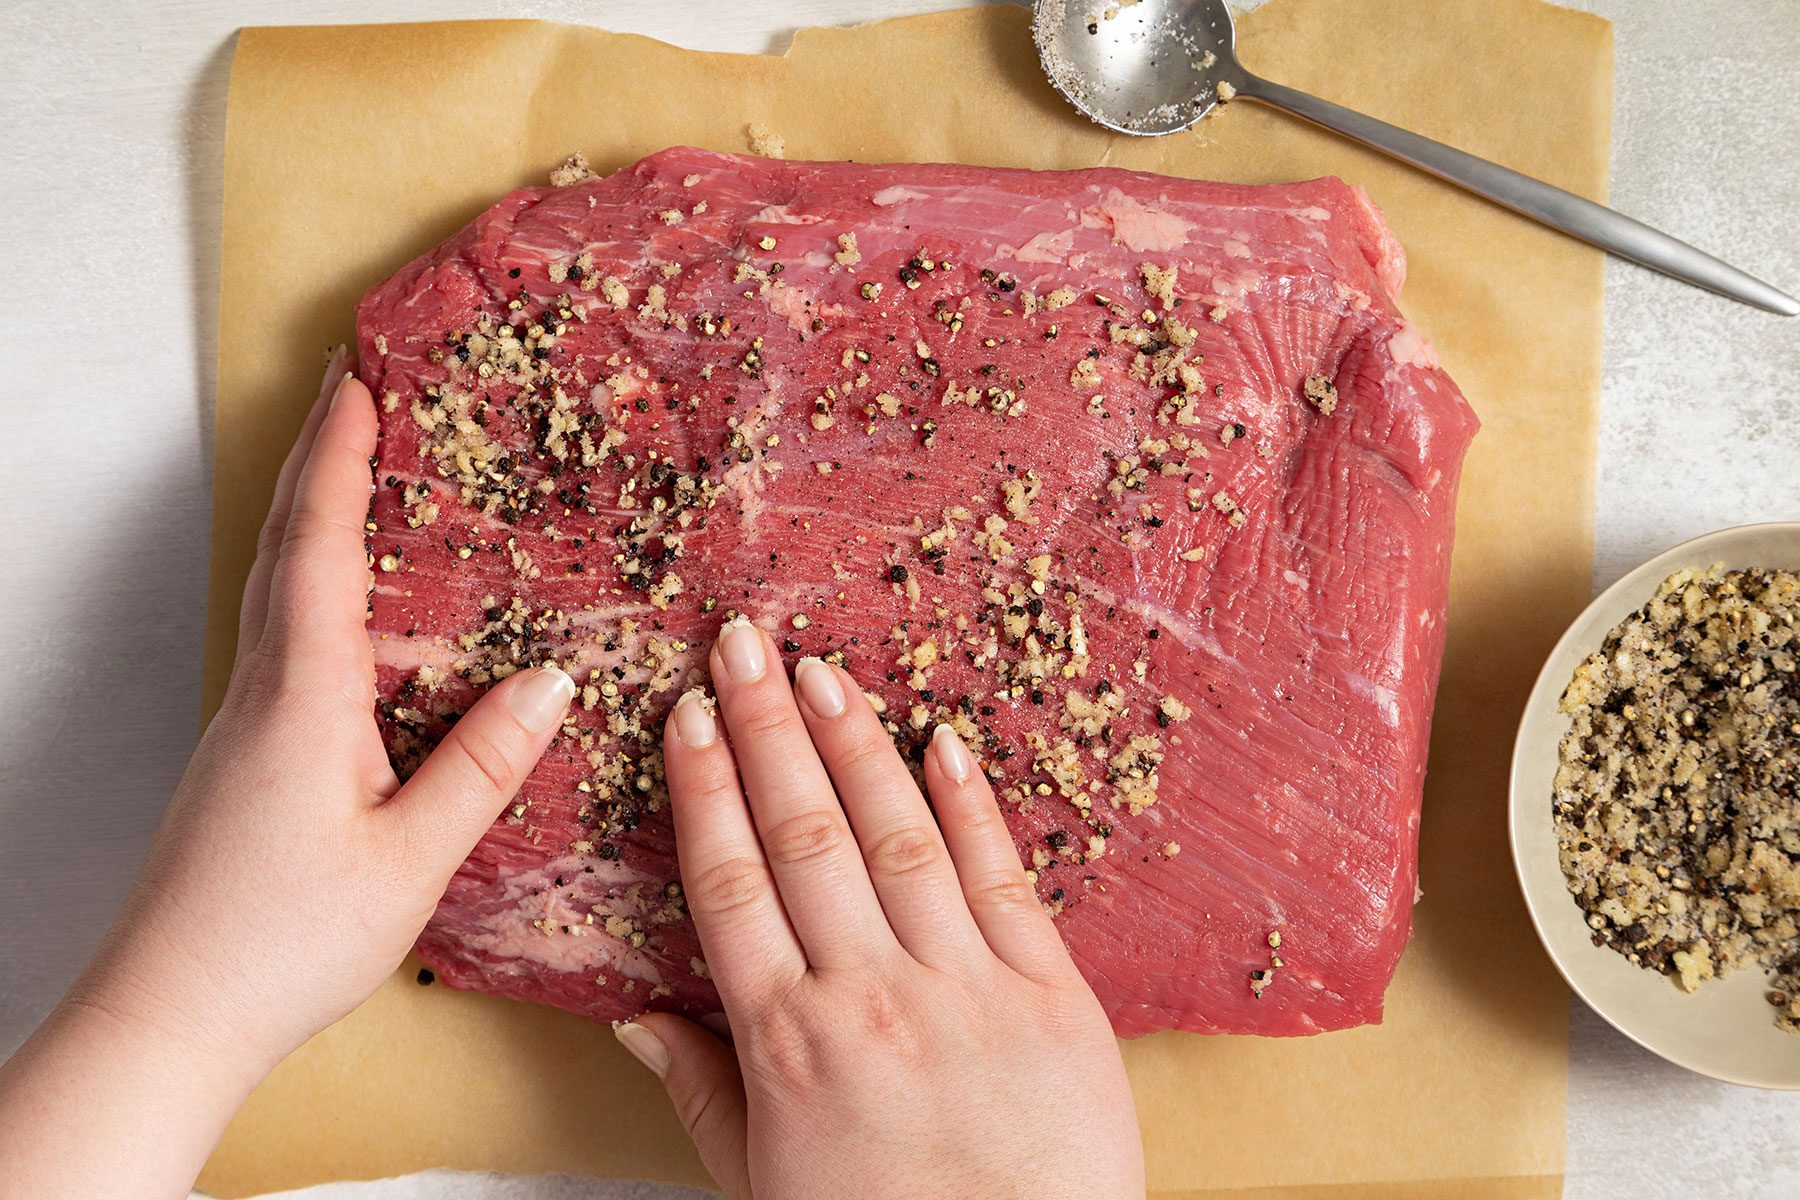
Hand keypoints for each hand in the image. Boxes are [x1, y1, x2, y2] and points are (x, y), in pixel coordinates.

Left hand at [0, 352, 574, 1195]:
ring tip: (359, 471)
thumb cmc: (281, 944)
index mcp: (302, 697)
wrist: (168, 1016)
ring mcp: (246, 721)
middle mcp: (263, 691)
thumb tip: (554, 683)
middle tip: (361, 392)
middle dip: (320, 459)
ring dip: (309, 514)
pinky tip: (349, 603)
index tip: (365, 379)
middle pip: (284, 547)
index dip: (342, 458)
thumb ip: (483, 768)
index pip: (320, 546)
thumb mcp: (410, 861)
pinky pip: (282, 634)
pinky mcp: (247, 755)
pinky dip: (310, 579)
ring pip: (275, 588)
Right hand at [618, 617, 1144, 1199]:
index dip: (705, 789)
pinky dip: (971, 803)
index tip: (687, 716)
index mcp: (790, 1043)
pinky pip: (1002, 877)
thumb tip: (632, 1016)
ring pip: (897, 836)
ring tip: (822, 669)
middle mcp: (872, 995)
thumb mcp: (762, 1186)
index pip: (730, 884)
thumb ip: (701, 1093)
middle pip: (804, 835)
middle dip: (767, 728)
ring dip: (856, 742)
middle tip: (743, 642)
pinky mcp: (1052, 994)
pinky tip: (944, 739)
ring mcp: (967, 987)